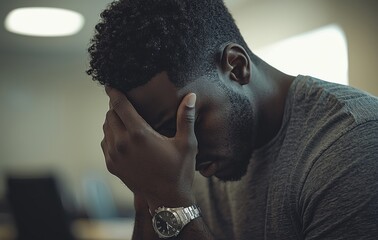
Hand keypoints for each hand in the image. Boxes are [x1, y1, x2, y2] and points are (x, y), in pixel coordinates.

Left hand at [101, 87, 197, 209]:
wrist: (168, 200)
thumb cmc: (179, 170)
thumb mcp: (186, 144)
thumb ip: (186, 118)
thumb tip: (191, 96)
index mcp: (139, 134)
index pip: (120, 105)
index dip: (114, 92)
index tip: (110, 84)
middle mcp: (122, 143)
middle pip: (110, 115)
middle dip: (117, 107)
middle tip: (126, 103)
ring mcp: (114, 156)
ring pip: (106, 129)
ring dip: (113, 121)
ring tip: (126, 119)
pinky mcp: (112, 166)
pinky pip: (105, 143)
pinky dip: (111, 136)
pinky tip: (123, 137)